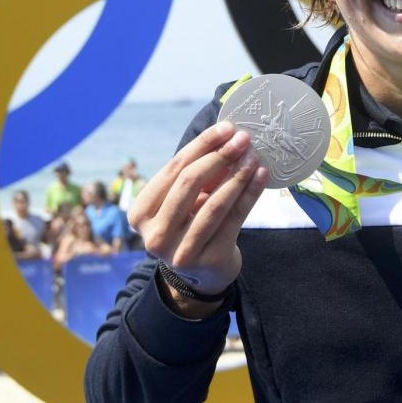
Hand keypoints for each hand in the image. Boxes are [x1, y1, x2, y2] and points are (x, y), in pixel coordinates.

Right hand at [129, 122, 268, 312]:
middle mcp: (154, 234)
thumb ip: (199, 174)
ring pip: (214, 203)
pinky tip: (261, 175)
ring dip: (237, 175)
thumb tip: (229, 137)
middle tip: (243, 139)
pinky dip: (249, 193)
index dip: (202, 145)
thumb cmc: (190, 224)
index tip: (226, 128)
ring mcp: (179, 251)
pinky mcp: (208, 260)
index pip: (173, 169)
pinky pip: (233, 219)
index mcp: (140, 213)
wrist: (202, 274)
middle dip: (219, 156)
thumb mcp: (186, 201)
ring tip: (253, 155)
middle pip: (189, 183)